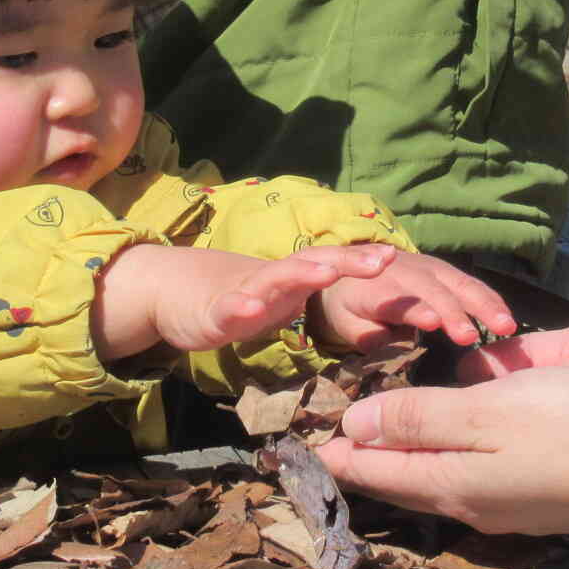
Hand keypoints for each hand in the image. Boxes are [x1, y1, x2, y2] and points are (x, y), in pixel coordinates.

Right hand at [96, 242, 404, 357]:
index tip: (396, 256)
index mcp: (292, 278)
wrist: (171, 289)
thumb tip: (354, 311)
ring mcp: (242, 292)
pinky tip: (249, 306)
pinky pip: (228, 310)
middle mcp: (273, 278)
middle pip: (314, 264)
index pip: (332, 264)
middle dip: (348, 261)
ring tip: (326, 271)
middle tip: (381, 260)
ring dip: (301, 274)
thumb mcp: (281, 299)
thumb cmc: (235, 296)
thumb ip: (311, 297)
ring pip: (275, 280)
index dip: (362, 260)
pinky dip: (239, 306)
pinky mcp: (213, 312)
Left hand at [314, 251, 517, 352]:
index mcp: (375, 289)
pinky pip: (470, 283)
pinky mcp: (445, 270)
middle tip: (471, 337)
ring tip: (504, 327)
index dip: (414, 310)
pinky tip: (506, 318)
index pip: (396, 300)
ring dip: (483, 305)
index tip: (432, 323)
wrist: (352, 264)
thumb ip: (369, 337)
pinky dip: (490, 299)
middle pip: (432, 291)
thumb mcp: (347, 324)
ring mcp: (428, 268)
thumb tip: (393, 349)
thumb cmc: (350, 305)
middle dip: (453, 312)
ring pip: (457, 284)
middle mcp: (405, 274)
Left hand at [315, 370, 568, 536]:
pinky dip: (452, 454)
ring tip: (384, 436)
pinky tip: (458, 440)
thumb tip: (353, 428)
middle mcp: (476, 504)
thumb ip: (419, 418)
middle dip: (368, 460)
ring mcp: (514, 504)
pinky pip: (478, 475)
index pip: (377, 472)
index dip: (338, 455)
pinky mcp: (545, 495)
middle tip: (333, 441)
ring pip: (443, 479)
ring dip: (410, 456)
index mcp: (453, 484)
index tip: (303, 445)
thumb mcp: (486, 414)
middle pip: (407, 481)